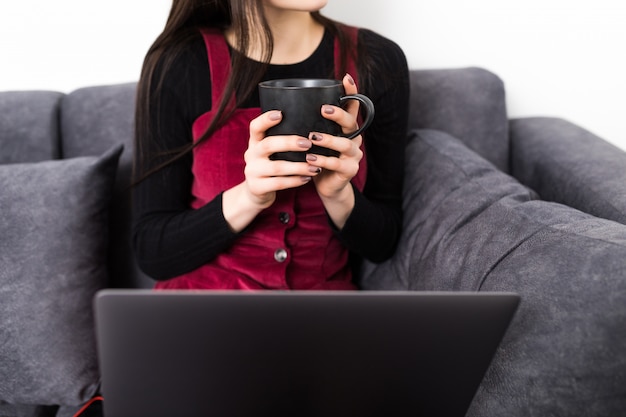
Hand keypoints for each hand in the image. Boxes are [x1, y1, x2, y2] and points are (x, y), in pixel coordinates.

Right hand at [222, 110, 320, 231]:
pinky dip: (295, 181)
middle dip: (289, 143)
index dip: (265, 119)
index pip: (255, 127)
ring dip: (299, 166)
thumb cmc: (270, 166)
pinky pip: (279, 183)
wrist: (256, 192)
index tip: (280, 114)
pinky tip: (307, 178)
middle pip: (268, 145)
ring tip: (315, 167)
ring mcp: (252, 171)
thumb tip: (309, 127)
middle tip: (308, 143)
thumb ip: (280, 141)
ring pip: (277, 167)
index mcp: (254, 143)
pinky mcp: (257, 187)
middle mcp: (251, 155)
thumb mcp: (270, 153)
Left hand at [306, 73, 363, 227]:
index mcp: (346, 128)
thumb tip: (288, 102)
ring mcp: (354, 155)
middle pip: (351, 122)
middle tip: (322, 109)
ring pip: (345, 144)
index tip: (345, 77)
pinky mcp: (349, 170)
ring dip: (328, 140)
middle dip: (338, 114)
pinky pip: (337, 164)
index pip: (352, 106)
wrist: (326, 186)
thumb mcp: (315, 139)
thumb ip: (310, 123)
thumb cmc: (318, 158)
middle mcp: (354, 138)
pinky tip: (310, 159)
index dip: (351, 92)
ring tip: (312, 137)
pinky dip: (323, 161)